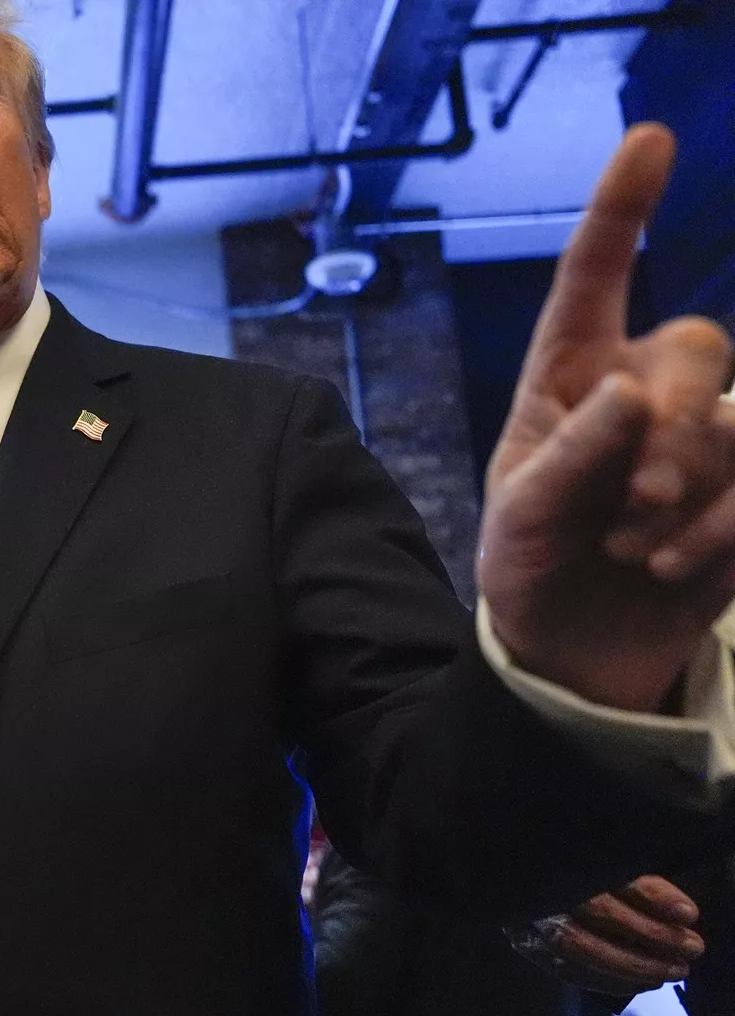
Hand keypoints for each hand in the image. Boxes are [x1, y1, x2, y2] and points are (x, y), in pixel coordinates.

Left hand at [480, 122, 734, 711]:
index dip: (622, 209)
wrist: (569, 652)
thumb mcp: (523, 517)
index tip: (650, 139)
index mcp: (568, 379)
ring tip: (631, 547)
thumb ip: (573, 456)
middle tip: (631, 503)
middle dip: (671, 426)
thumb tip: (632, 392)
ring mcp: (699, 441)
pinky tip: (672, 565)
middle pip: (699, 347)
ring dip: (688, 491)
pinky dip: (722, 528)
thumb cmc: (529, 566)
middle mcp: (641, 393)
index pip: (595, 280)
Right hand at [530, 875, 704, 996]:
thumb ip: (639, 882)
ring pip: (578, 946)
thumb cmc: (582, 874)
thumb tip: (680, 914)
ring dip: (633, 965)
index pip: (609, 873)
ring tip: (673, 971)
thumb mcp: (609, 866)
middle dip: (650, 935)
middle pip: (596, 910)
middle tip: (692, 948)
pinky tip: (641, 982)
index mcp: (567, 855)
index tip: (688, 913)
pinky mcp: (527, 943)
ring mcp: (529, 915)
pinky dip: (608, 981)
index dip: (650, 894)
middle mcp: (544, 883)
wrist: (528, 885)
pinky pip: (566, 969)